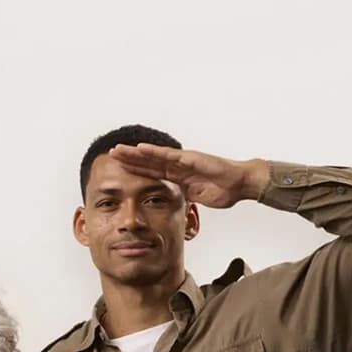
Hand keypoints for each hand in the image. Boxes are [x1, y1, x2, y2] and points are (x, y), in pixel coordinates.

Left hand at [107, 144, 267, 208]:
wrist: (240, 184)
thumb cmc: (225, 191)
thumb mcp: (199, 198)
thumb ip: (186, 197)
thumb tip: (177, 204)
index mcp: (180, 176)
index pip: (153, 172)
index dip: (137, 170)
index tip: (120, 169)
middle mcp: (179, 165)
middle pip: (149, 161)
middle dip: (130, 158)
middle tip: (111, 155)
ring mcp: (184, 160)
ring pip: (154, 155)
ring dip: (135, 152)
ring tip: (118, 149)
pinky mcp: (190, 158)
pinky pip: (169, 155)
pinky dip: (153, 152)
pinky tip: (139, 148)